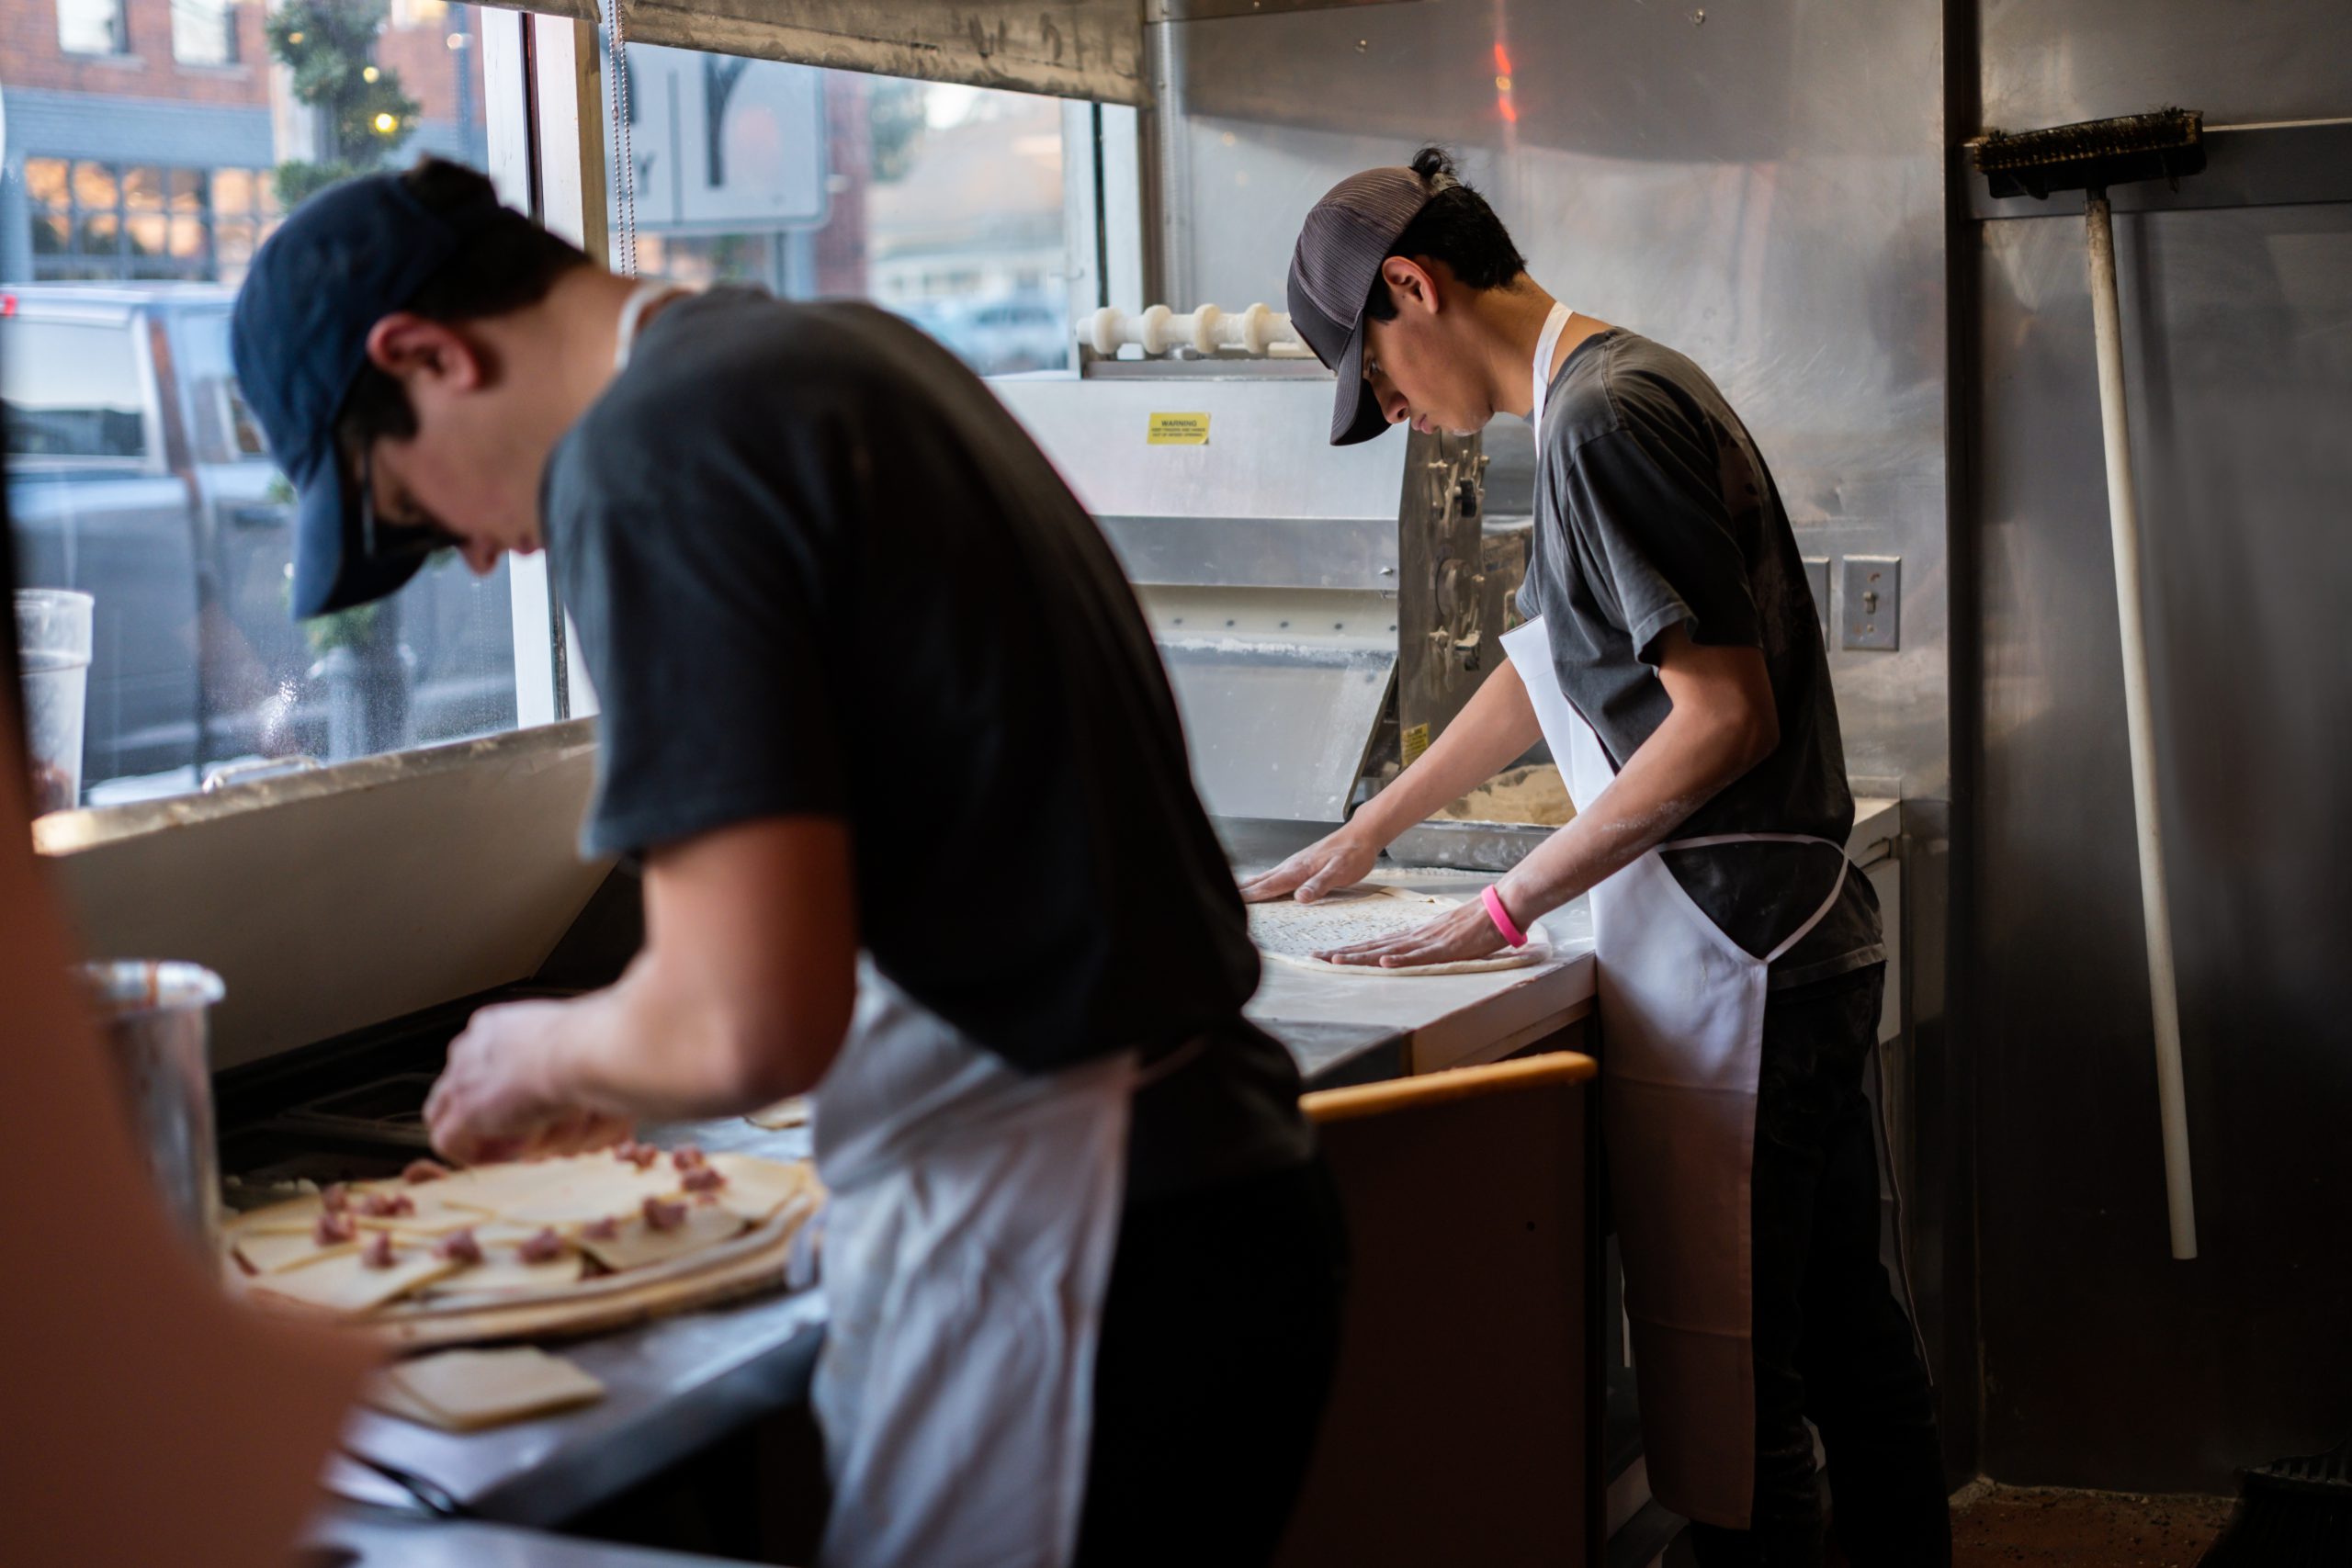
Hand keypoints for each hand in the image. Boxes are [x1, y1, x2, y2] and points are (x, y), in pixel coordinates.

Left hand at [423, 999, 632, 1165]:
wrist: (582, 1052)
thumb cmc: (590, 1044)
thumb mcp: (568, 1041)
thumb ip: (554, 1056)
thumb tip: (566, 1080)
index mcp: (494, 1027)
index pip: (475, 1061)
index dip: (493, 1091)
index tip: (516, 1109)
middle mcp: (471, 1048)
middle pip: (454, 1087)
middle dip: (478, 1114)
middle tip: (507, 1133)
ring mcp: (462, 1079)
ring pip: (444, 1114)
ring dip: (474, 1135)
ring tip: (506, 1148)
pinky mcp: (464, 1110)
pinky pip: (450, 1142)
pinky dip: (475, 1154)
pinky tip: (507, 1155)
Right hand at [1239, 826, 1380, 904]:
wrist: (1362, 834)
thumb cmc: (1353, 854)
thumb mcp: (1340, 872)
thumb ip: (1319, 884)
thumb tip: (1299, 898)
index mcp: (1299, 870)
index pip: (1271, 886)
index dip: (1253, 895)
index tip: (1235, 902)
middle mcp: (1294, 865)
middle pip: (1263, 880)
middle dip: (1244, 890)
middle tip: (1226, 899)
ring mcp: (1297, 862)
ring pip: (1268, 875)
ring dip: (1252, 884)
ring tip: (1237, 891)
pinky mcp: (1303, 862)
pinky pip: (1278, 873)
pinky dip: (1265, 879)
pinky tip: (1264, 881)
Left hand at [1314, 896, 1509, 969]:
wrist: (1498, 909)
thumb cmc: (1474, 925)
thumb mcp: (1442, 937)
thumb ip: (1424, 946)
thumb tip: (1405, 953)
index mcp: (1412, 936)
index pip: (1374, 944)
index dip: (1350, 949)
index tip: (1327, 954)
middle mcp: (1414, 937)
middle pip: (1372, 946)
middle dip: (1343, 952)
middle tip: (1316, 958)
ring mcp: (1428, 942)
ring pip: (1388, 950)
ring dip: (1362, 956)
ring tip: (1337, 960)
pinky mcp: (1444, 948)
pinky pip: (1419, 956)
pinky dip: (1400, 959)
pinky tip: (1383, 962)